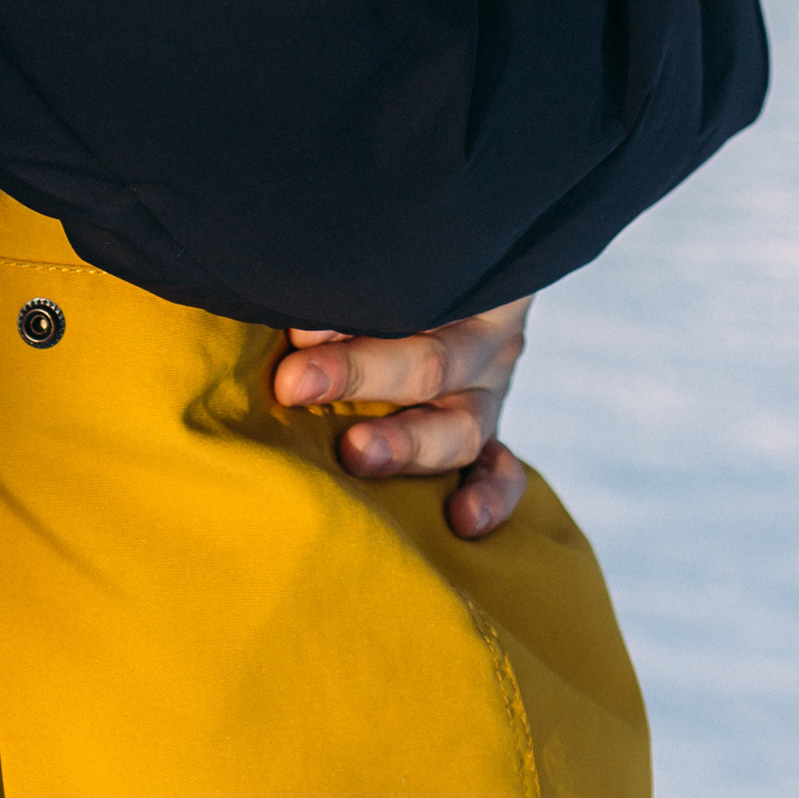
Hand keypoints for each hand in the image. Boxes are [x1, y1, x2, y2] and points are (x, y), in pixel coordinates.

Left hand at [273, 299, 533, 539]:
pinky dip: (490, 498)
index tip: (296, 332)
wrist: (440, 305)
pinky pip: (504, 474)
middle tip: (295, 384)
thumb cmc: (385, 287)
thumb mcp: (379, 278)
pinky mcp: (490, 441)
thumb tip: (303, 333)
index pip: (415, 295)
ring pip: (460, 428)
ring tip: (356, 452)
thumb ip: (345, 301)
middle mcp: (483, 340)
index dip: (352, 313)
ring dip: (404, 443)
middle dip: (358, 375)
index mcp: (459, 287)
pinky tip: (461, 519)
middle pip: (429, 362)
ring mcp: (490, 395)